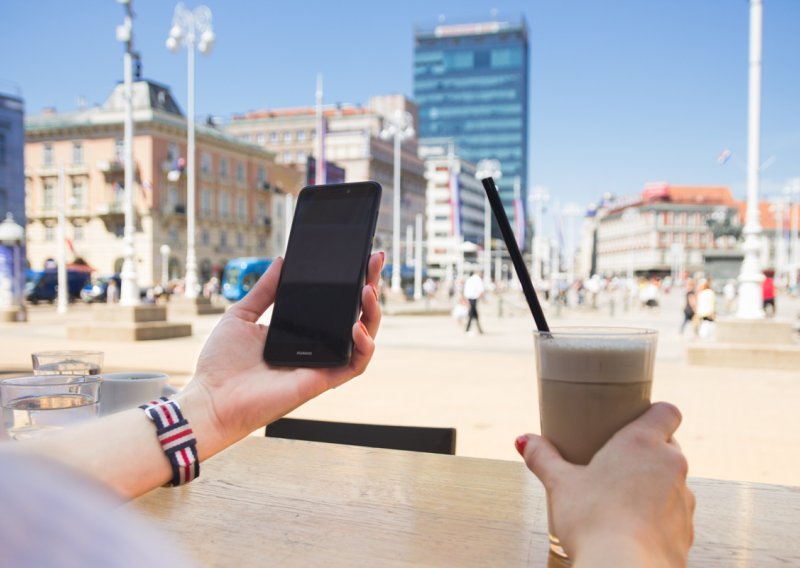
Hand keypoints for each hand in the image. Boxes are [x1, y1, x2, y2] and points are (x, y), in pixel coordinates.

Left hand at [179, 252, 383, 456]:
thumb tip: (281, 260)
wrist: (211, 399)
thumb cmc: (222, 363)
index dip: (351, 281)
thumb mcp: (242, 314)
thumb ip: (264, 290)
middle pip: (356, 315)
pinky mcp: (321, 380)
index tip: (360, 257)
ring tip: (368, 290)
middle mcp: (317, 347)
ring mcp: (322, 364)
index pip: (334, 303)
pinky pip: (355, 365)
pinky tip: (357, 327)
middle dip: (371, 287)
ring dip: (373, 313)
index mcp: (302, 331)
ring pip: (364, 339)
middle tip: (374, 261)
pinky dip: (364, 346)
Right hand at [517, 403, 694, 566]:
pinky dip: (658, 516)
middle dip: (647, 452)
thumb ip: (543, 458)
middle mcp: (671, 466)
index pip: (667, 412)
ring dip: (654, 485)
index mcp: (642, 443)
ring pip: (673, 481)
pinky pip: (675, 514)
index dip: (654, 414)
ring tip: (623, 498)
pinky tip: (633, 527)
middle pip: (668, 446)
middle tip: (616, 463)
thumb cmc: (593, 521)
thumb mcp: (560, 485)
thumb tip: (524, 440)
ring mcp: (684, 500)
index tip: (634, 422)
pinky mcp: (687, 530)